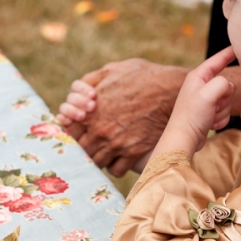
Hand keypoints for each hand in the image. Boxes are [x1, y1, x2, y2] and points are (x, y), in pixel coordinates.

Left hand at [59, 59, 188, 176]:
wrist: (171, 90)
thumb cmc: (142, 76)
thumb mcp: (111, 70)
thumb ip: (89, 81)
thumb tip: (77, 92)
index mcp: (91, 111)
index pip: (69, 132)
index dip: (72, 132)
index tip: (80, 130)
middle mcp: (101, 131)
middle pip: (80, 150)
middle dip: (83, 147)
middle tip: (92, 142)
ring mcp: (117, 144)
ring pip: (96, 162)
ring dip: (98, 157)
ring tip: (105, 149)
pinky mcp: (133, 153)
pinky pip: (115, 170)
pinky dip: (115, 165)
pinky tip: (118, 156)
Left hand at [152, 46, 236, 159]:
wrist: (184, 139)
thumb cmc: (192, 116)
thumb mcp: (208, 94)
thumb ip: (223, 83)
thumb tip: (229, 86)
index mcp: (198, 76)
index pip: (217, 60)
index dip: (229, 53)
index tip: (240, 47)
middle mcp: (201, 86)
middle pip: (227, 85)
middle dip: (225, 98)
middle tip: (213, 105)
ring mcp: (205, 99)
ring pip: (228, 100)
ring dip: (222, 111)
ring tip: (209, 116)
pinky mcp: (208, 112)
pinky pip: (224, 112)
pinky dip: (220, 119)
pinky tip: (210, 124)